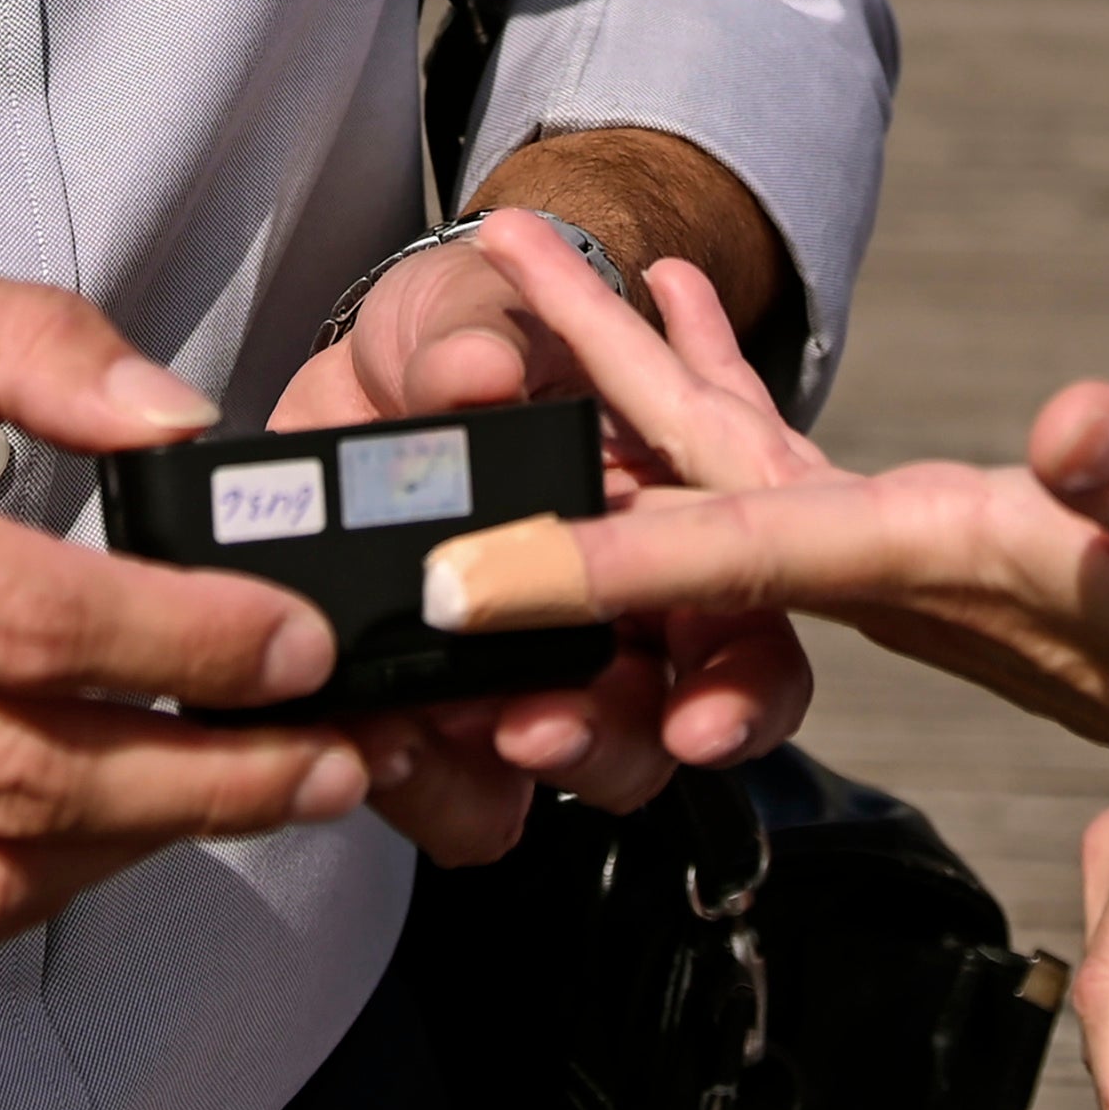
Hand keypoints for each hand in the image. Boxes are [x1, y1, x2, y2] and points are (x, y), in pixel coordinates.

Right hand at [0, 256, 368, 975]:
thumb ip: (24, 345)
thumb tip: (184, 420)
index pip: (22, 623)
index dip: (184, 646)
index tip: (296, 646)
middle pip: (14, 776)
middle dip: (205, 781)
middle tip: (324, 760)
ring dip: (123, 855)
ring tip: (234, 796)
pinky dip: (3, 898)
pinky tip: (90, 839)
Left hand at [269, 216, 810, 857]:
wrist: (361, 370)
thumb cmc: (455, 338)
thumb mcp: (463, 317)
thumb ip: (471, 342)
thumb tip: (478, 375)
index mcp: (673, 538)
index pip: (747, 653)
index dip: (741, 697)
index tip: (698, 724)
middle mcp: (620, 624)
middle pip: (650, 738)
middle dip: (599, 743)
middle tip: (531, 729)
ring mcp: (527, 676)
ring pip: (548, 778)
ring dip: (491, 766)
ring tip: (424, 734)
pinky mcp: (432, 713)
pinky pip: (445, 792)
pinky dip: (415, 776)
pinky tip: (376, 736)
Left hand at [426, 216, 1108, 826]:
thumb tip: (1073, 423)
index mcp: (938, 565)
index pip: (735, 556)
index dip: (596, 554)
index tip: (465, 570)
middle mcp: (886, 567)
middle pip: (688, 475)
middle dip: (576, 373)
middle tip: (477, 253)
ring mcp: (892, 556)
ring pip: (715, 459)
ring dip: (623, 361)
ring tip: (541, 251)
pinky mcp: (921, 540)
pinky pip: (775, 459)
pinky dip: (716, 378)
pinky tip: (685, 306)